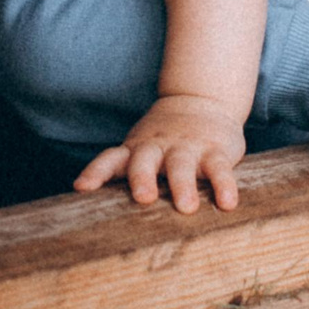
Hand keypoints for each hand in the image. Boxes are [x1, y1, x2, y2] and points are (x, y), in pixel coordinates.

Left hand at [73, 93, 248, 213]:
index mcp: (135, 149)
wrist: (200, 100)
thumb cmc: (163, 139)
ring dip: (183, 185)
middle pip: (144, 161)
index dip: (95, 172)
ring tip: (186, 208)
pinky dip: (223, 185)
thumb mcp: (140, 149)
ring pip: (182, 164)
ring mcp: (186, 147)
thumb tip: (90, 207)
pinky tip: (227, 203)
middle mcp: (157, 147)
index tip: (82, 188)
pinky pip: (219, 168)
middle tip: (143, 199)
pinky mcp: (215, 150)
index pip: (110, 159)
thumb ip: (123, 172)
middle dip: (142, 178)